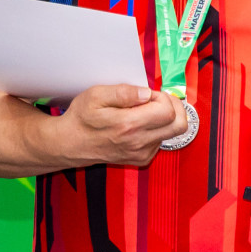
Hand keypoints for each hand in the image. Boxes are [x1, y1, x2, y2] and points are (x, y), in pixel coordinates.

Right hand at [62, 84, 187, 167]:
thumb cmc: (82, 117)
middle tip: (158, 100)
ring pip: (172, 133)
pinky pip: (161, 141)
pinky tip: (139, 124)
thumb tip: (146, 93)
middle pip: (179, 125)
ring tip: (144, 111)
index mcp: (128, 124)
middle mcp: (139, 142)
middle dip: (174, 107)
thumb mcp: (95, 95)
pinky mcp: (141, 159)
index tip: (148, 94)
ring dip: (164, 118)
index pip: (168, 110)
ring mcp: (141, 153)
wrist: (71, 143)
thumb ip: (123, 92)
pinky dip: (156, 129)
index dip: (162, 97)